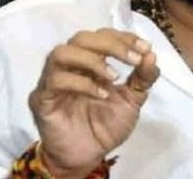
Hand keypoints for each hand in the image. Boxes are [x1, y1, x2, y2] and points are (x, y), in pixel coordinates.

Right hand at [28, 29, 158, 178]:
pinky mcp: (42, 98)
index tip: (145, 47)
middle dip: (111, 44)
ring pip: (61, 52)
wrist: (88, 156)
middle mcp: (69, 65)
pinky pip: (55, 80)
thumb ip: (142, 78)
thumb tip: (151, 54)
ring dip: (92, 60)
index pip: (102, 35)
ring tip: (113, 77)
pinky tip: (100, 94)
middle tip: (133, 59)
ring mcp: (52, 79)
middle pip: (81, 38)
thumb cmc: (106, 126)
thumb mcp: (132, 100)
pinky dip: (82, 83)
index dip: (124, 37)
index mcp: (90, 61)